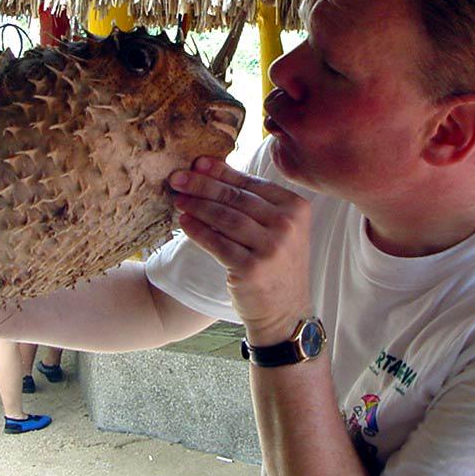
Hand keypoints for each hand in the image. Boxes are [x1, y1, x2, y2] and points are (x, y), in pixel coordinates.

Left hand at [169, 157, 311, 345]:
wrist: (286, 312)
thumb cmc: (276, 264)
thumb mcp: (277, 228)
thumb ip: (253, 202)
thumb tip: (209, 170)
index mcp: (296, 208)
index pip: (251, 183)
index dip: (222, 171)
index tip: (198, 163)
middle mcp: (287, 225)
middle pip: (236, 198)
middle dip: (203, 185)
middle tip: (178, 178)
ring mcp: (271, 248)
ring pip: (225, 218)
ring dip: (197, 207)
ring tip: (178, 200)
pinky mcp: (252, 269)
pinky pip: (217, 243)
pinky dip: (198, 231)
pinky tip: (184, 223)